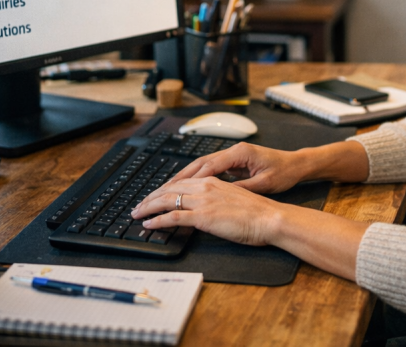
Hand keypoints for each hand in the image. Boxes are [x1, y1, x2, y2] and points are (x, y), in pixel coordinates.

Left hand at [131, 177, 283, 246]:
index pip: (180, 182)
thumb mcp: (234, 199)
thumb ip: (216, 199)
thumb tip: (204, 207)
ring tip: (136, 214)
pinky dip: (157, 220)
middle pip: (169, 188)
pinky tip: (149, 224)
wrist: (269, 217)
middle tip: (138, 205)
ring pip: (167, 200)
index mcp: (213, 181)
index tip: (153, 196)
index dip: (163, 189)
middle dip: (150, 197)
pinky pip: (173, 217)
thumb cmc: (257, 212)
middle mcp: (205, 187)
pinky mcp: (203, 217)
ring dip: (148, 207)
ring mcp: (203, 201)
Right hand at [168, 143, 305, 193]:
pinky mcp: (234, 161)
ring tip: (169, 190)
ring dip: (186, 177)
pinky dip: (198, 178)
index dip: (190, 179)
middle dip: (180, 177)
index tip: (173, 189)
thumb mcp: (264, 184)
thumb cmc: (284, 173)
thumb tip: (221, 196)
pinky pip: (211, 169)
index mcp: (239, 153)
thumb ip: (242, 188)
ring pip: (203, 165)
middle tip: (162, 190)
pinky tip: (188, 188)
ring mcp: (233, 155)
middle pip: (200, 163)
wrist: (297, 165)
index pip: (208, 166)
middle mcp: (233, 151)